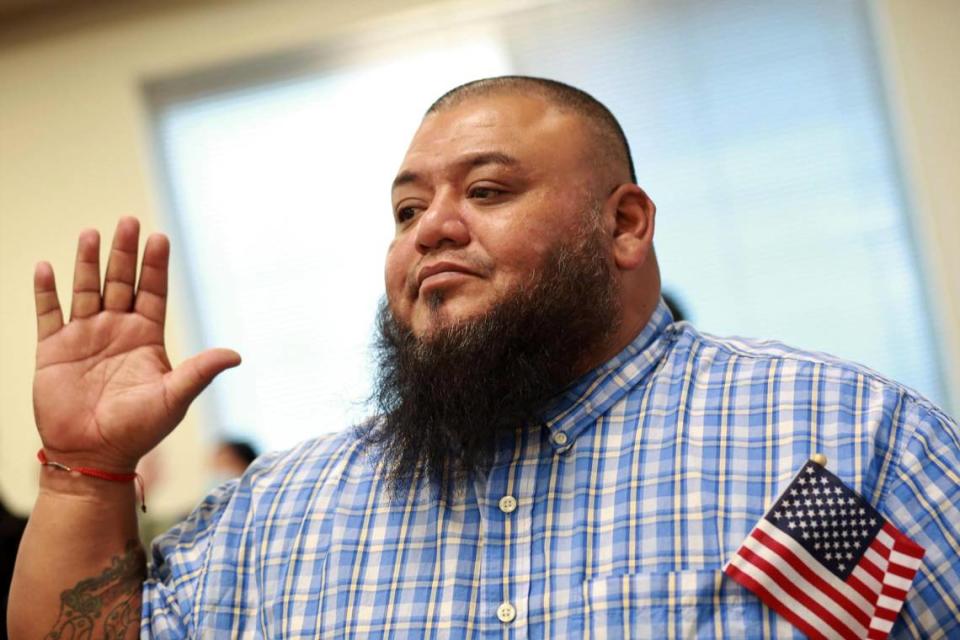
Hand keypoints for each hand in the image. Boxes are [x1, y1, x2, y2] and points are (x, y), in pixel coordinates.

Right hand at [33, 217, 239, 471]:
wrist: (94, 456)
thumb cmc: (139, 430)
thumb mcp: (174, 397)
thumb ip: (200, 371)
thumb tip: (237, 355)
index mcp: (146, 337)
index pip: (152, 291)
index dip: (156, 265)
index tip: (160, 236)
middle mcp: (116, 330)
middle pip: (120, 282)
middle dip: (123, 253)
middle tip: (127, 221)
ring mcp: (84, 337)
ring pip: (86, 290)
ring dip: (87, 263)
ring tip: (91, 233)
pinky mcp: (54, 350)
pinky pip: (49, 314)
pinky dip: (47, 292)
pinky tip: (47, 268)